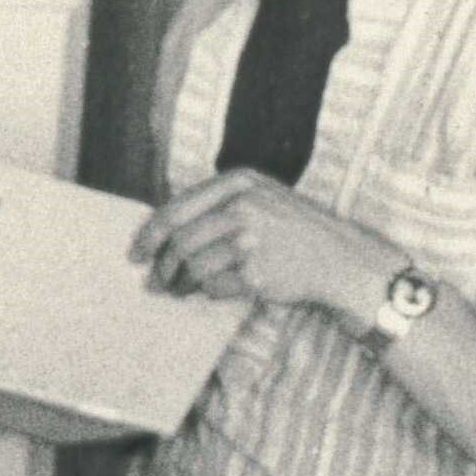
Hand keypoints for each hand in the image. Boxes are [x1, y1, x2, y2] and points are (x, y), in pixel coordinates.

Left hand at [131, 169, 399, 324]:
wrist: (339, 258)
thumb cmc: (291, 232)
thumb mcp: (258, 200)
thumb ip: (212, 209)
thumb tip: (155, 239)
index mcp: (239, 183)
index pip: (175, 210)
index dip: (149, 235)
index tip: (136, 254)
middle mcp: (245, 206)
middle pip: (179, 241)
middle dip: (162, 266)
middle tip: (155, 282)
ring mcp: (252, 239)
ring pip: (191, 266)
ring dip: (180, 284)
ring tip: (180, 290)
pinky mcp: (257, 271)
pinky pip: (213, 287)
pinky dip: (209, 292)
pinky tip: (219, 289)